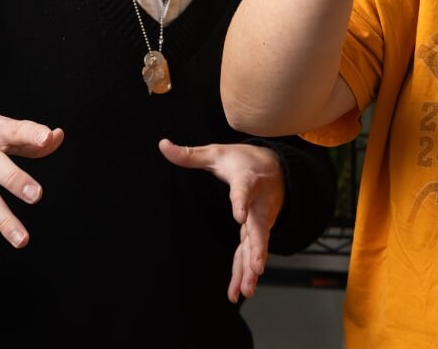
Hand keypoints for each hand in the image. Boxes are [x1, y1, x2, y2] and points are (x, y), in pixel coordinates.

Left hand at [158, 138, 284, 302]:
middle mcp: (257, 204)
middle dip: (258, 249)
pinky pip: (251, 253)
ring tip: (247, 289)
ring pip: (257, 246)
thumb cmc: (243, 161)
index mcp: (247, 181)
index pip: (244, 192)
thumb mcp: (217, 153)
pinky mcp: (257, 231)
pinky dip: (246, 272)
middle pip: (258, 228)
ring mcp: (259, 220)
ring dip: (252, 268)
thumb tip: (162, 145)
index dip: (241, 203)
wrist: (276, 168)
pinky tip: (240, 291)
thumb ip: (190, 154)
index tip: (238, 216)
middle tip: (257, 268)